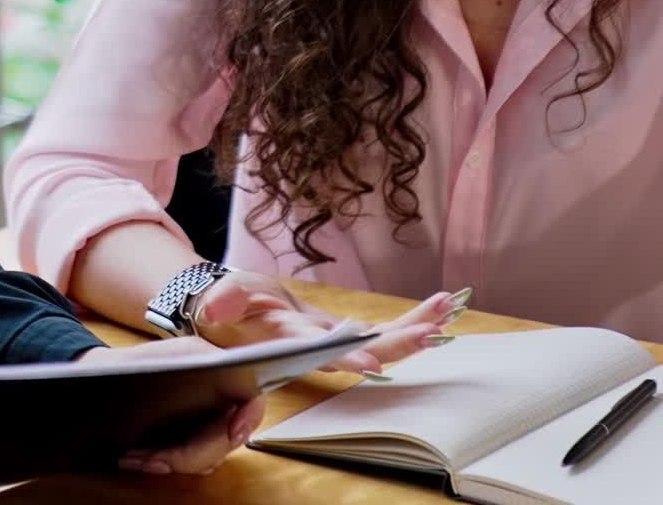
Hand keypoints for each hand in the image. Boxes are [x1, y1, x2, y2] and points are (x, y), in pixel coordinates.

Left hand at [73, 337, 266, 474]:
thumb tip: (231, 395)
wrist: (96, 379)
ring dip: (172, 461)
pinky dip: (162, 461)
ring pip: (206, 454)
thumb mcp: (167, 359)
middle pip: (226, 438)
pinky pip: (187, 460)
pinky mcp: (186, 438)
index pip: (251, 398)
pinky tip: (134, 458)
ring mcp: (202, 420)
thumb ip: (202, 366)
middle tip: (155, 459)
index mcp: (216, 368)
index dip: (248, 418)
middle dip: (191, 454)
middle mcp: (216, 396)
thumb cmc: (130, 365)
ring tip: (135, 457)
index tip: (232, 434)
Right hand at [191, 272, 464, 375]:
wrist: (243, 316)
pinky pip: (387, 330)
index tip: (372, 365)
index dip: (345, 357)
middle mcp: (323, 345)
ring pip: (384, 341)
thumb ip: (224, 298)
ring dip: (416, 328)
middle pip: (366, 350)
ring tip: (447, 309)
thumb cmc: (234, 307)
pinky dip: (413, 319)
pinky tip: (439, 307)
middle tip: (432, 330)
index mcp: (291, 338)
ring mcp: (340, 340)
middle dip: (399, 342)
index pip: (320, 352)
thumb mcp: (225, 297)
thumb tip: (215, 306)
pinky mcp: (349, 332)